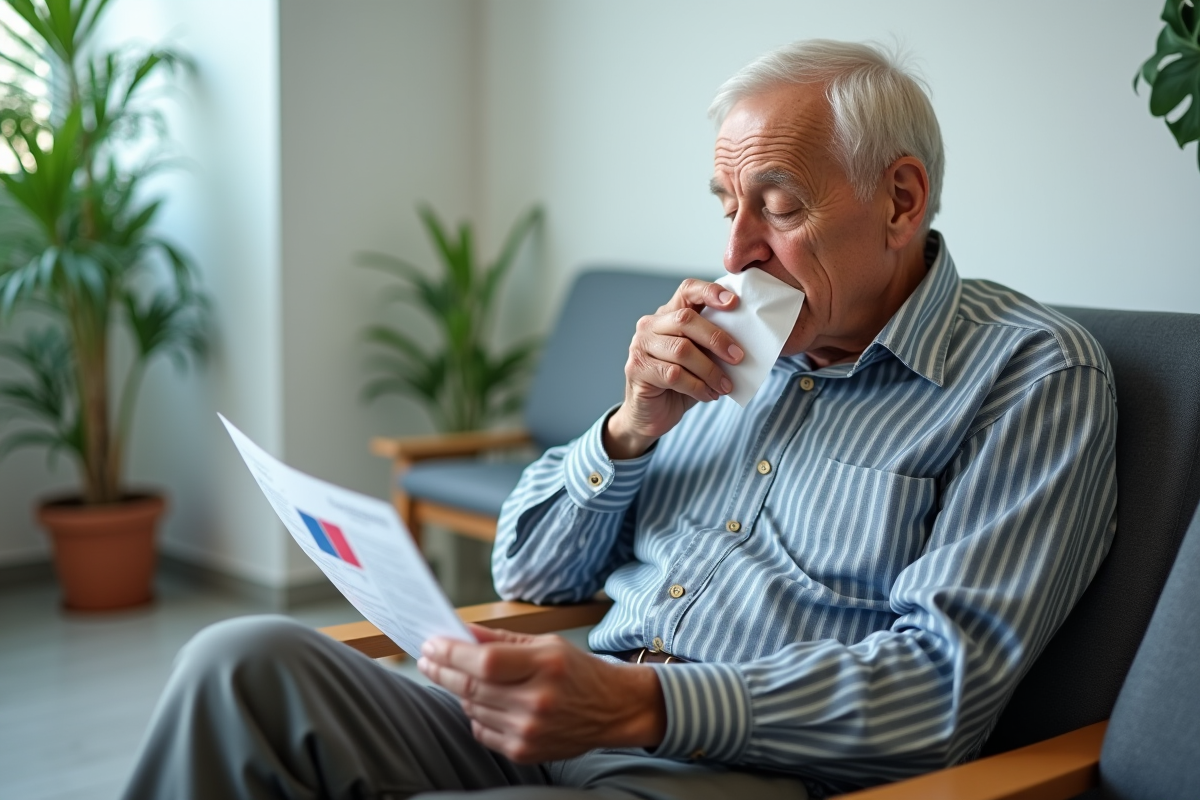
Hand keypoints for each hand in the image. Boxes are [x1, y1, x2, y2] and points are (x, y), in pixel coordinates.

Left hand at [418, 624, 666, 762]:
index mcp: (544, 666)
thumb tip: (461, 633)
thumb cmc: (577, 671)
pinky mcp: (524, 751)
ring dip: (460, 690)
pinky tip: (485, 701)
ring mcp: (529, 730)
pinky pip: (481, 730)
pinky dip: (475, 714)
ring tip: (461, 676)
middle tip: (428, 658)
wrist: (612, 709)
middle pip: (472, 686)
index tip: (432, 644)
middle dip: (442, 670)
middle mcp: (536, 700)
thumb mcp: (545, 644)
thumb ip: (500, 640)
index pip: (484, 661)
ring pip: (472, 708)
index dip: (452, 653)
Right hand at [605, 279, 743, 458]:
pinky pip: (674, 374)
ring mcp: (640, 346)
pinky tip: (708, 395)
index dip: (709, 291)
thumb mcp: (699, 358)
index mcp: (667, 314)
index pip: (687, 290)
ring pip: (681, 350)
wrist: (650, 415)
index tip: (734, 302)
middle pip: (685, 319)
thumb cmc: (678, 383)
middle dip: (716, 338)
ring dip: (710, 370)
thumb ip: (711, 344)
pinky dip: (698, 387)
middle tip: (738, 357)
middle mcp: (650, 325)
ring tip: (725, 386)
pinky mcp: (638, 370)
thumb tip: (744, 343)